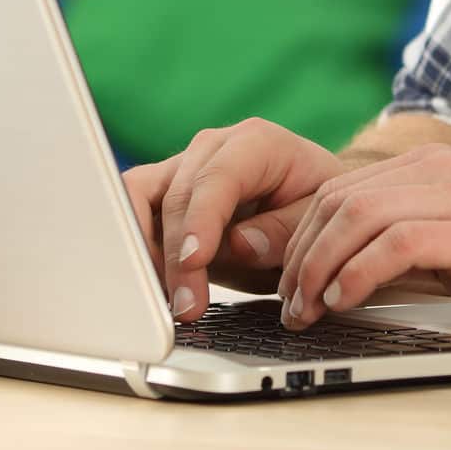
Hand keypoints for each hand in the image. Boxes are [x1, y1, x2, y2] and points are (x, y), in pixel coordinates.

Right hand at [121, 118, 343, 321]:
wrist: (303, 200)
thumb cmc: (311, 204)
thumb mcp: (317, 218)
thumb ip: (284, 230)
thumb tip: (239, 244)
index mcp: (256, 142)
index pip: (219, 177)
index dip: (202, 219)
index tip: (196, 260)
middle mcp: (212, 148)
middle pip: (178, 195)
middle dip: (177, 257)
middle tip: (187, 307)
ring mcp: (183, 167)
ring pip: (140, 196)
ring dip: (144, 249)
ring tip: (163, 296)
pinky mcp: (163, 192)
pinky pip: (133, 211)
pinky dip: (136, 248)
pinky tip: (153, 284)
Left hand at [275, 144, 450, 333]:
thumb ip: (405, 238)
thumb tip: (343, 267)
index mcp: (429, 168)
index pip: (339, 190)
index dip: (302, 238)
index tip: (290, 284)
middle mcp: (438, 171)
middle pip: (338, 200)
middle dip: (301, 255)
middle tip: (290, 304)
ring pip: (358, 216)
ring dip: (320, 267)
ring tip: (309, 309)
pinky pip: (397, 242)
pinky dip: (359, 272)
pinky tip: (346, 301)